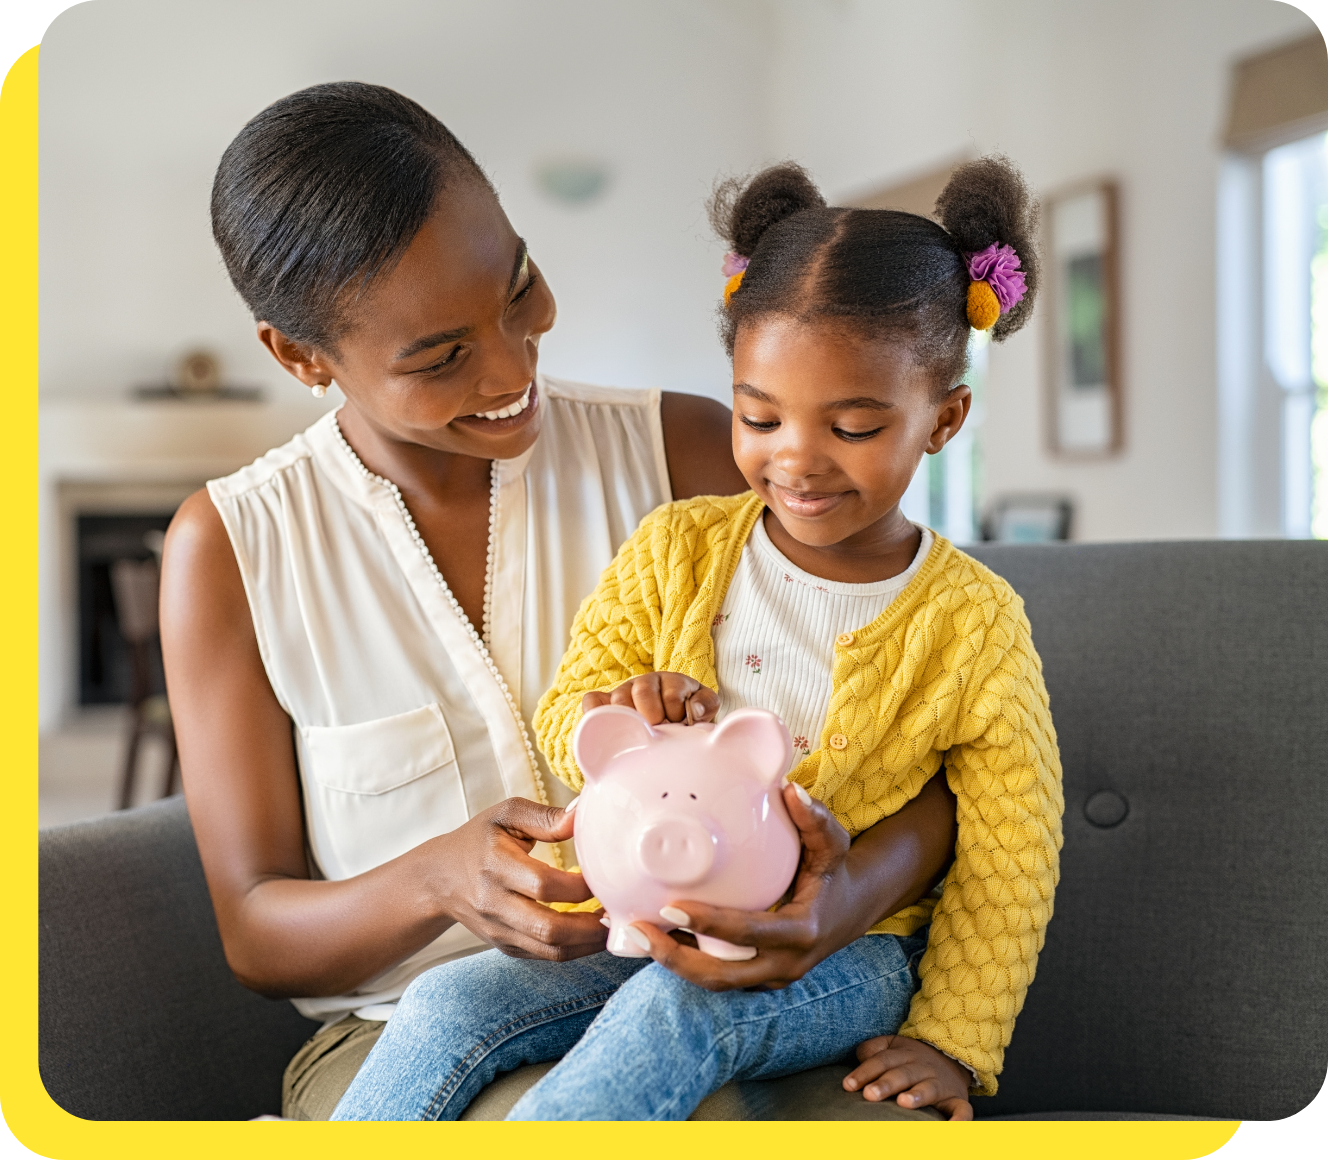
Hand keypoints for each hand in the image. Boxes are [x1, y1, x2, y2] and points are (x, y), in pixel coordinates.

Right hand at [434, 797, 606, 960]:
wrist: (439, 878)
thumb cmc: (479, 839)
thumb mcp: (506, 814)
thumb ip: (545, 817)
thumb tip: (583, 813)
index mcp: (495, 866)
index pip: (543, 885)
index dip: (580, 886)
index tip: (606, 875)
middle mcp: (494, 904)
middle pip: (548, 927)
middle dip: (591, 925)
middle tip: (620, 910)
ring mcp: (499, 931)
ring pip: (550, 950)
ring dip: (589, 943)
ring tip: (614, 924)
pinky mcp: (506, 947)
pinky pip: (545, 956)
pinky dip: (575, 949)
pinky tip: (595, 933)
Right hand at [581, 672, 718, 725]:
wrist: (668, 730)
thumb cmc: (686, 719)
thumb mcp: (703, 709)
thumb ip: (706, 704)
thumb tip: (693, 710)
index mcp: (671, 682)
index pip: (671, 692)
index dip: (676, 713)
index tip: (679, 726)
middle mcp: (645, 683)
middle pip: (642, 692)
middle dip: (653, 717)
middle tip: (658, 732)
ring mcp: (622, 693)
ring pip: (618, 700)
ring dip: (630, 720)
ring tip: (640, 735)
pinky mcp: (604, 705)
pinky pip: (592, 702)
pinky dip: (596, 714)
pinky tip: (609, 729)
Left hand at [623, 781, 859, 989]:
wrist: (852, 907)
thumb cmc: (835, 870)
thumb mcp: (832, 843)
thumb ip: (814, 818)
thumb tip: (790, 789)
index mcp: (801, 932)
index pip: (748, 934)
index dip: (708, 924)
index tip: (671, 907)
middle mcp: (786, 964)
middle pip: (723, 977)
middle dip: (676, 958)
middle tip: (639, 929)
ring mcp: (773, 978)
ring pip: (717, 983)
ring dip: (676, 963)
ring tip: (638, 933)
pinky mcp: (761, 979)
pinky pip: (722, 978)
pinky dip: (690, 962)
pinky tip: (660, 938)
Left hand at [843, 1034, 973, 1119]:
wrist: (951, 1057)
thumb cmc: (911, 1059)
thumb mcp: (893, 1046)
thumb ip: (873, 1049)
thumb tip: (860, 1057)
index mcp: (903, 1054)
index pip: (882, 1061)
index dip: (865, 1072)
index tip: (848, 1085)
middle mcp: (922, 1067)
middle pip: (902, 1074)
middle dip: (885, 1084)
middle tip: (869, 1095)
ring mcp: (940, 1084)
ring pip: (929, 1088)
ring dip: (917, 1095)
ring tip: (903, 1103)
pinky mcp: (957, 1099)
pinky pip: (962, 1109)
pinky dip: (960, 1119)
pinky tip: (953, 1128)